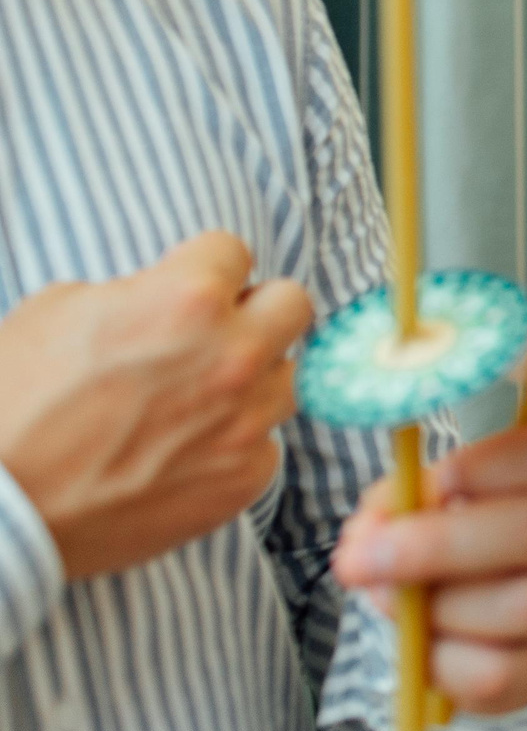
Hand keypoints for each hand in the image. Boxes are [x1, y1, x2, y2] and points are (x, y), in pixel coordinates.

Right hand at [0, 232, 309, 580]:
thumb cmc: (11, 402)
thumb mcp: (59, 310)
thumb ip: (136, 293)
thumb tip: (165, 297)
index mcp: (189, 299)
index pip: (234, 252)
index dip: (201, 269)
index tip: (182, 289)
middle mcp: (234, 356)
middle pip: (293, 304)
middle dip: (255, 310)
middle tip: (214, 333)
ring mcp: (247, 421)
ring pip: (287, 377)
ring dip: (250, 380)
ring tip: (191, 401)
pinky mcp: (245, 478)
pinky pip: (265, 443)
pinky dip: (233, 443)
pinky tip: (182, 452)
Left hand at [333, 417, 526, 716]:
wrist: (481, 611)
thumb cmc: (461, 533)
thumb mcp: (432, 497)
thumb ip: (404, 499)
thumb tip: (373, 529)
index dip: (491, 465)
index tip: (426, 482)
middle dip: (439, 544)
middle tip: (361, 557)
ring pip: (525, 606)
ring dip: (436, 606)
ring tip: (385, 596)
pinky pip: (500, 672)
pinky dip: (440, 659)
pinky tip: (415, 641)